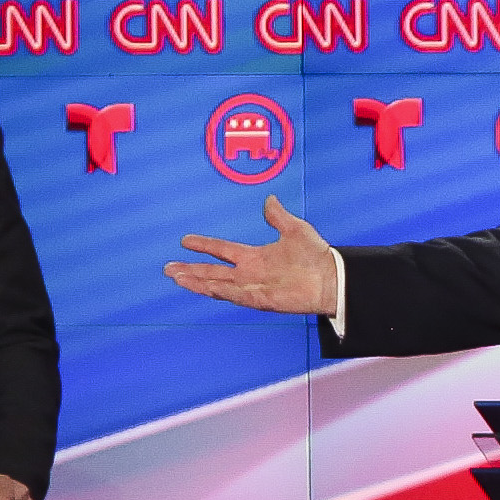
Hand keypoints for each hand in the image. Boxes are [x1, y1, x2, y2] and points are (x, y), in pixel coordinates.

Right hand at [166, 194, 338, 315]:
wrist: (332, 277)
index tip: (184, 241)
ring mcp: (254, 287)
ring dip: (197, 282)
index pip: (222, 251)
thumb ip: (278, 216)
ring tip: (177, 278)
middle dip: (190, 270)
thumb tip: (269, 200)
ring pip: (218, 285)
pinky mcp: (262, 299)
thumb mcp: (294, 229)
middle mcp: (250, 274)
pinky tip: (204, 287)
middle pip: (212, 272)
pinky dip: (220, 291)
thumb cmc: (316, 256)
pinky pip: (236, 295)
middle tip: (168, 269)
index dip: (203, 246)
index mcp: (254, 257)